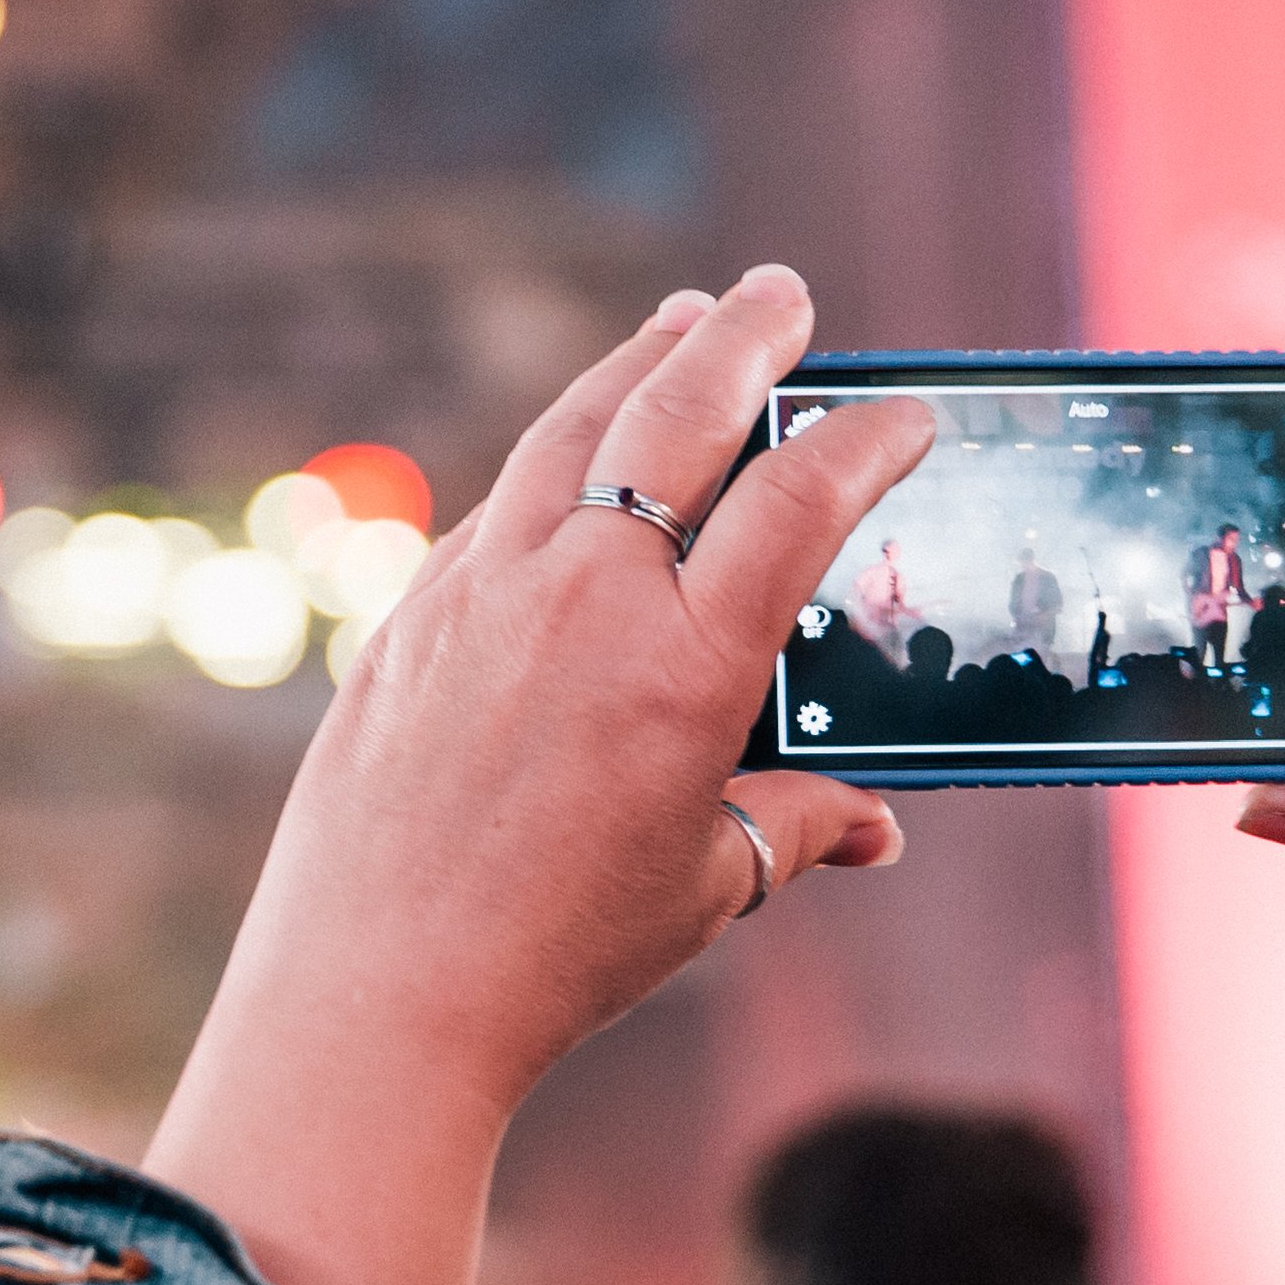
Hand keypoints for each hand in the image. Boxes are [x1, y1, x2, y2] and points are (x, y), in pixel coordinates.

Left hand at [146, 266, 936, 1284]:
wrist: (377, 992)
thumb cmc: (555, 953)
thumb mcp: (704, 885)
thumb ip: (797, 827)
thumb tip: (873, 829)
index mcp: (684, 663)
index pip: (801, 500)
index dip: (868, 440)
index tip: (907, 416)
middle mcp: (583, 598)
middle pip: (677, 412)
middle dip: (744, 336)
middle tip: (782, 293)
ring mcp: (482, 592)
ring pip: (570, 430)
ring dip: (636, 364)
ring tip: (679, 322)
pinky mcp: (410, 616)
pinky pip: (498, 508)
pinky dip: (552, 461)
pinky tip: (571, 458)